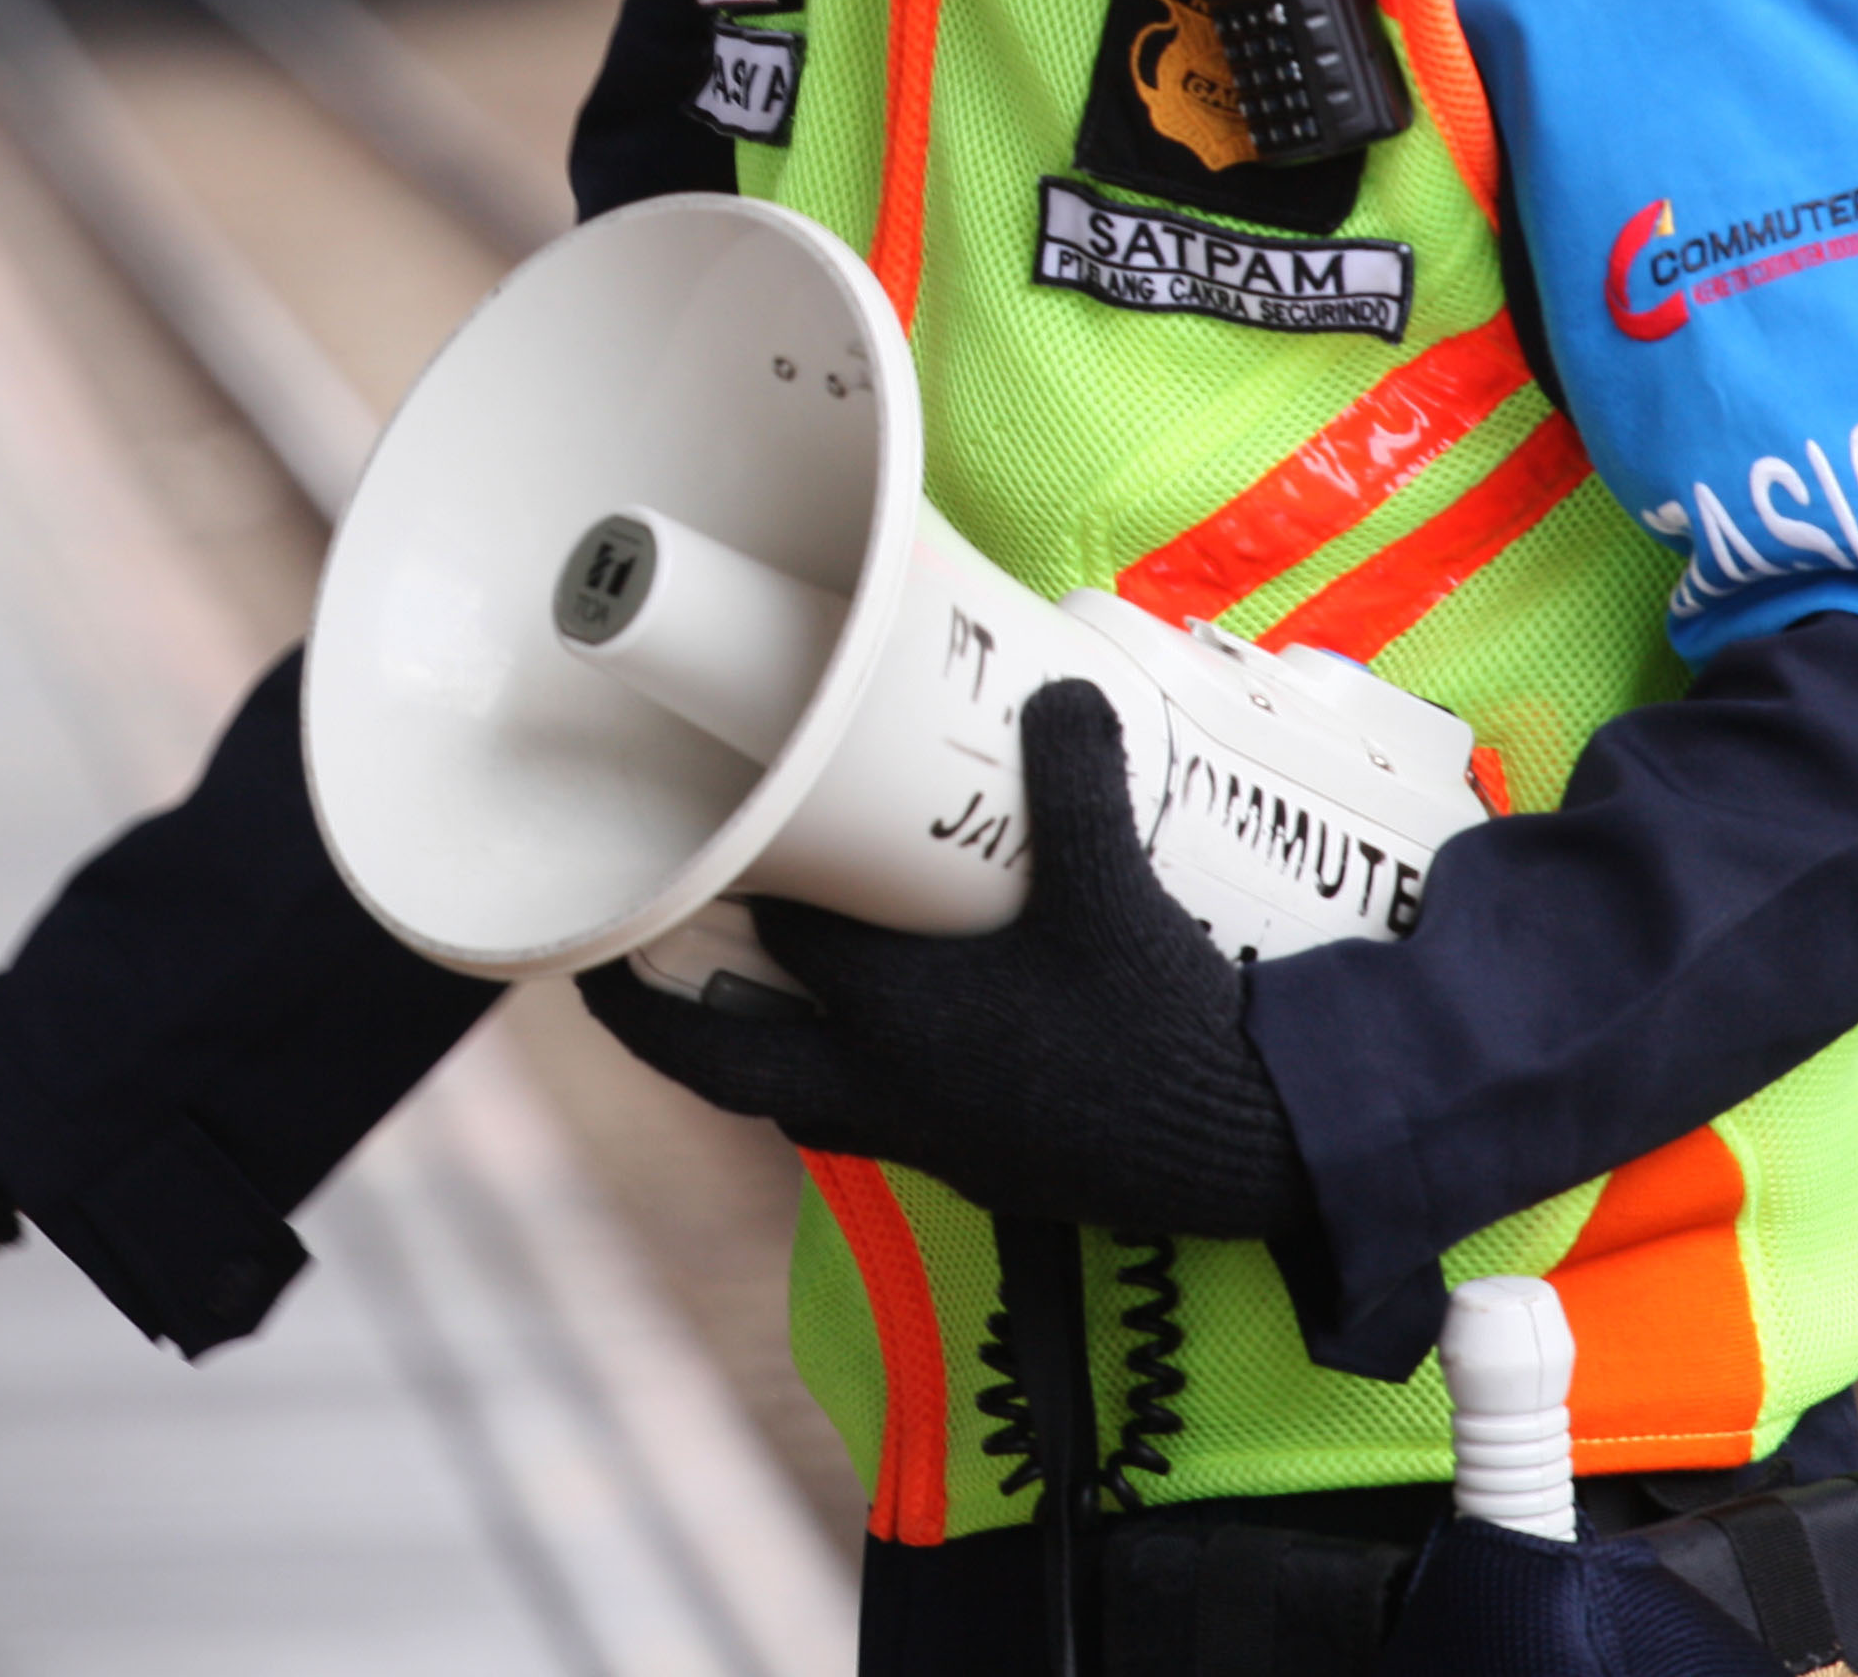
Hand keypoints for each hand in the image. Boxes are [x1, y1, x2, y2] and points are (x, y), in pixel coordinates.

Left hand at [577, 682, 1309, 1245]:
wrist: (1251, 1152)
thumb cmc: (1166, 1028)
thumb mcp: (1115, 889)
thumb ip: (1075, 783)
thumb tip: (1050, 685)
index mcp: (897, 1016)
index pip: (773, 941)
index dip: (725, 885)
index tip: (690, 840)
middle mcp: (888, 1087)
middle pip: (722, 1066)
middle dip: (651, 1023)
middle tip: (607, 971)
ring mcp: (928, 1140)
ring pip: (789, 1104)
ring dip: (750, 1056)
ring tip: (726, 1001)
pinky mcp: (979, 1172)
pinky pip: (870, 1129)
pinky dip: (844, 1088)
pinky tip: (876, 1046)